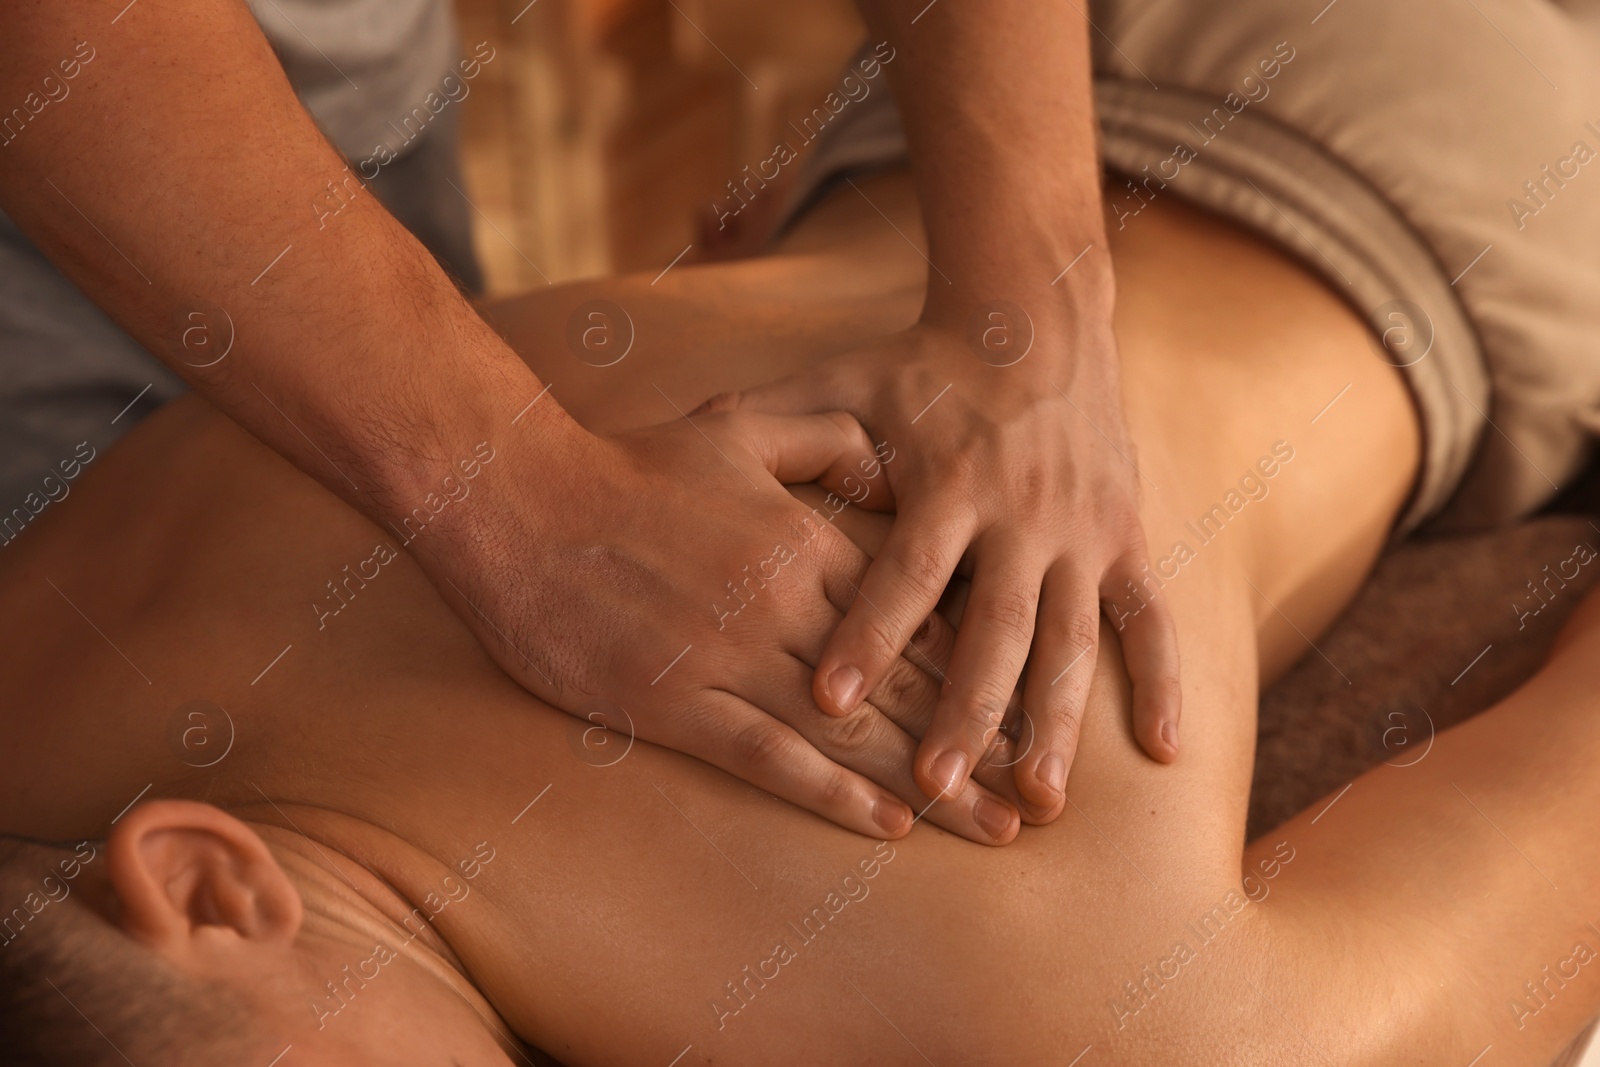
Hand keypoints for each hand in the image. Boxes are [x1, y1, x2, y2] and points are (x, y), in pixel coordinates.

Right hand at [409, 407, 1025, 844]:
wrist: (522, 501)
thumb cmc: (629, 465)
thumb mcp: (740, 427)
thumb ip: (827, 441)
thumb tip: (893, 469)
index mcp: (811, 545)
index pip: (920, 620)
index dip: (980, 673)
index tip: (1031, 713)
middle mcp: (791, 608)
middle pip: (907, 689)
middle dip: (977, 747)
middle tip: (1039, 800)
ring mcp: (737, 659)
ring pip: (857, 734)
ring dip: (931, 784)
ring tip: (995, 828)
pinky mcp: (680, 703)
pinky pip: (773, 758)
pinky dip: (835, 794)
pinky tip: (889, 826)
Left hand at [707, 305, 1180, 819]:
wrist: (1036, 316)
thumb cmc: (922, 363)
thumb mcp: (844, 379)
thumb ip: (777, 419)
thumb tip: (692, 441)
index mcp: (948, 481)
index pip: (903, 573)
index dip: (865, 636)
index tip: (829, 702)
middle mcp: (1020, 513)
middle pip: (992, 628)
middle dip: (963, 713)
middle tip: (935, 788)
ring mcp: (1081, 530)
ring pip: (1071, 639)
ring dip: (1055, 722)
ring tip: (1036, 800)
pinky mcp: (1125, 535)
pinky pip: (1151, 617)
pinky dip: (1162, 682)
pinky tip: (1161, 751)